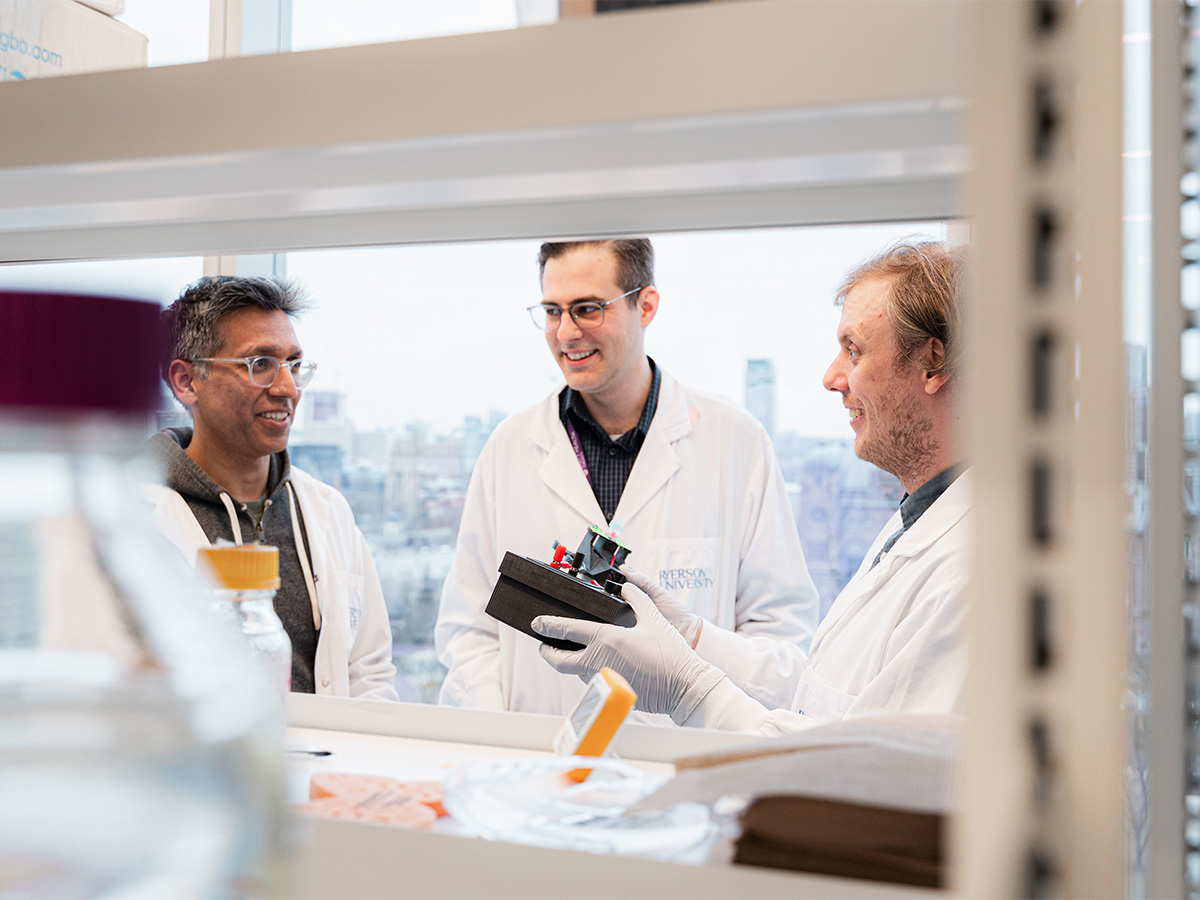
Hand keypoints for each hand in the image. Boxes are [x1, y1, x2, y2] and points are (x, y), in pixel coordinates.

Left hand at [531, 580, 715, 715]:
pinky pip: (594, 679)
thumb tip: (627, 587)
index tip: (537, 623)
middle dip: (547, 652)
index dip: (548, 626)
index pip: (567, 631)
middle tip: (544, 645)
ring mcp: (605, 678)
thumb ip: (637, 599)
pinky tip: (599, 663)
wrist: (684, 686)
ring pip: (577, 671)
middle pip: (560, 661)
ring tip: (573, 651)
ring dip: (572, 662)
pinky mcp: (613, 690)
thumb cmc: (671, 654)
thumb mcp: (654, 619)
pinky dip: (590, 670)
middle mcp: (599, 660)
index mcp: (606, 640)